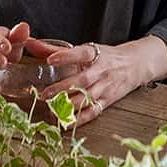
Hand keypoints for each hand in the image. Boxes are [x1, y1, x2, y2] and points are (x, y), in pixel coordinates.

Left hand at [36, 37, 166, 127]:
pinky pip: (93, 112)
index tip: (51, 59)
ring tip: (51, 109)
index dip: (66, 56)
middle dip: (62, 88)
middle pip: (82, 80)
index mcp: (96, 54)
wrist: (135, 65)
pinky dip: (80, 119)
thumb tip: (30, 43)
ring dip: (68, 105)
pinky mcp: (107, 101)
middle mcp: (101, 71)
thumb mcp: (86, 49)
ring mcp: (105, 87)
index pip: (81, 53)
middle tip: (44, 94)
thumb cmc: (107, 56)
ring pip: (87, 98)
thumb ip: (57, 49)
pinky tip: (66, 123)